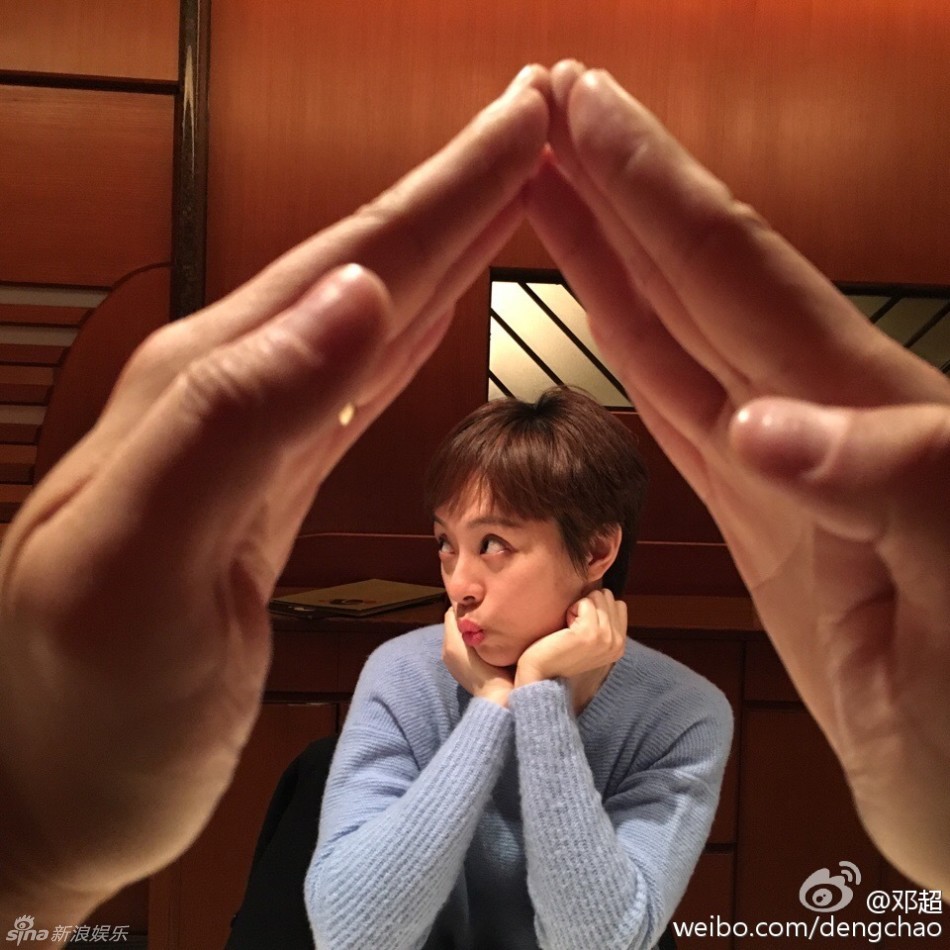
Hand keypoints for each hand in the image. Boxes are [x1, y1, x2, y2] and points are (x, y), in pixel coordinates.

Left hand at [0, 65, 549, 918]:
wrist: (40, 783)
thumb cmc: (78, 705)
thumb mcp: (135, 565)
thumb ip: (235, 420)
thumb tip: (356, 296)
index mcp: (207, 385)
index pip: (355, 258)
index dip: (451, 187)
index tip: (529, 118)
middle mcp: (229, 390)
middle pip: (368, 264)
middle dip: (460, 190)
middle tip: (538, 125)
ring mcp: (250, 439)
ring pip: (369, 316)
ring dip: (443, 250)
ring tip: (506, 196)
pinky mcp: (267, 490)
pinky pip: (355, 389)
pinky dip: (408, 337)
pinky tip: (431, 312)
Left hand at [514, 590, 626, 710]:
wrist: (540, 672)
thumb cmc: (559, 650)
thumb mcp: (590, 639)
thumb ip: (604, 622)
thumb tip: (605, 595)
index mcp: (619, 645)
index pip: (619, 605)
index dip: (596, 607)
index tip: (582, 625)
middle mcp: (617, 643)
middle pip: (608, 597)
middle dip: (588, 605)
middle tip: (574, 627)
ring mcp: (606, 638)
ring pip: (597, 597)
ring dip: (579, 606)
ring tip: (570, 628)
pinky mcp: (590, 633)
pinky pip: (585, 602)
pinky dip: (572, 609)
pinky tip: (565, 627)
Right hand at [527, 60, 949, 888]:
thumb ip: (893, 486)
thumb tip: (759, 423)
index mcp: (868, 412)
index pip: (738, 268)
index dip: (655, 185)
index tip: (581, 104)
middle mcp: (816, 414)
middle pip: (698, 275)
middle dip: (620, 184)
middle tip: (541, 105)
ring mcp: (777, 460)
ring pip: (675, 329)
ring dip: (609, 250)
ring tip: (542, 182)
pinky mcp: (752, 509)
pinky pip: (674, 407)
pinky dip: (627, 345)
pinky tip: (594, 302)